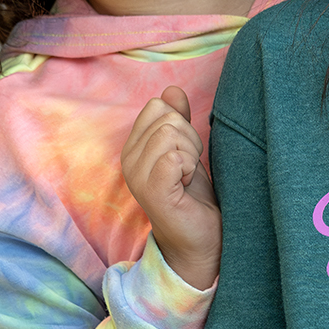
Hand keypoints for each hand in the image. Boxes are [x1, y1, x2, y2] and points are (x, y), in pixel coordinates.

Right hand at [122, 86, 221, 288]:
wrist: (200, 238)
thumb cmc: (193, 195)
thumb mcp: (186, 149)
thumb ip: (177, 119)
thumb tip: (171, 90)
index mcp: (134, 147)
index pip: (158, 106)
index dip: (182, 125)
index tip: (185, 153)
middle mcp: (128, 160)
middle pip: (168, 118)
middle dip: (190, 140)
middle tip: (188, 168)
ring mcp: (137, 176)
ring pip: (172, 134)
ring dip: (192, 155)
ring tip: (187, 178)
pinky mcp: (152, 191)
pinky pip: (174, 157)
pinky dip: (190, 168)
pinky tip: (185, 186)